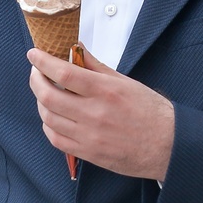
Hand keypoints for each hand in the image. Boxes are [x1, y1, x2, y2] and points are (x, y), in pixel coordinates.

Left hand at [27, 46, 174, 180]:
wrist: (168, 146)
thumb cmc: (151, 112)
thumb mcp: (126, 82)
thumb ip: (97, 66)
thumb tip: (77, 48)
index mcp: (105, 91)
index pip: (63, 73)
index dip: (43, 62)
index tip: (34, 54)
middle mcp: (94, 114)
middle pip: (49, 96)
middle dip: (36, 80)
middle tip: (36, 72)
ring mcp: (89, 136)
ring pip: (48, 118)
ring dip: (40, 102)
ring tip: (44, 92)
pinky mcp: (88, 153)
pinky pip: (56, 139)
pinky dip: (48, 125)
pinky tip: (52, 116)